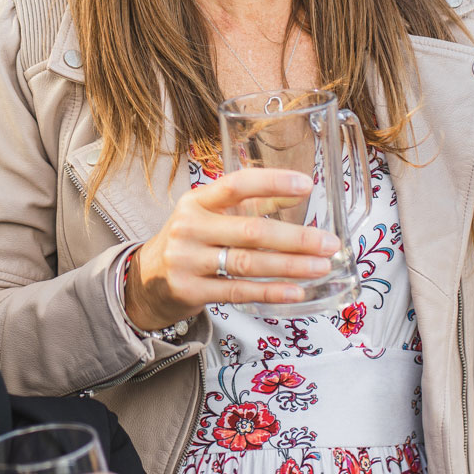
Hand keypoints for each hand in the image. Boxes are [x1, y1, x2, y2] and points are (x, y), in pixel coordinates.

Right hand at [123, 167, 340, 330]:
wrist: (145, 280)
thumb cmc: (190, 242)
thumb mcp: (210, 215)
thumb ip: (250, 204)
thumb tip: (295, 191)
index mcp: (197, 201)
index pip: (236, 185)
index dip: (272, 182)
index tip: (307, 185)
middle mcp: (190, 227)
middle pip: (250, 231)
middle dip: (295, 238)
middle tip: (328, 243)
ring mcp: (187, 260)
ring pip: (247, 263)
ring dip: (290, 266)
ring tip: (321, 266)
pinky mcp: (190, 290)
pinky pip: (237, 291)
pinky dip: (270, 291)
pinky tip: (295, 290)